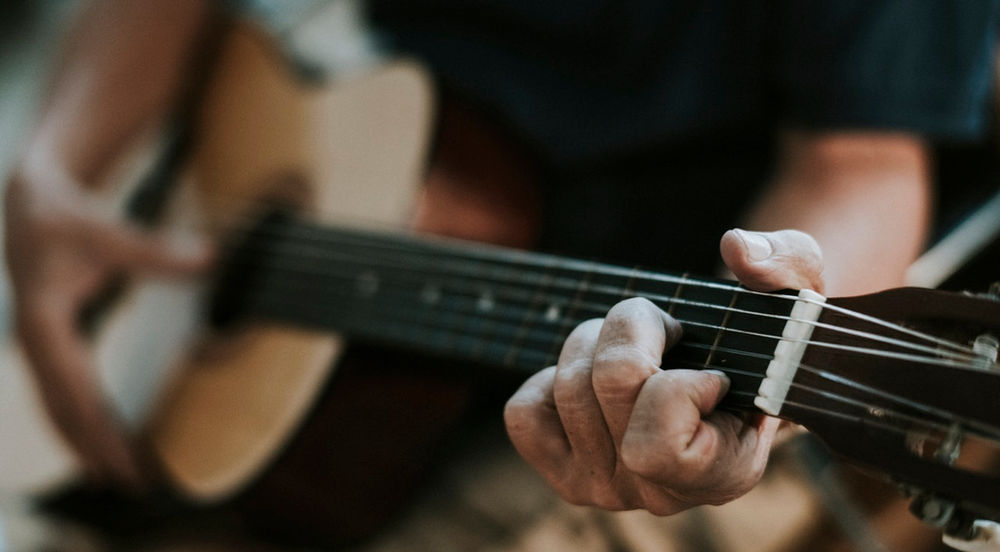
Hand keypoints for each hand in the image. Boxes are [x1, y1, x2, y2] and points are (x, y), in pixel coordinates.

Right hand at [4, 166, 210, 487]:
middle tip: (130, 483)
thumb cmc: (67, 218)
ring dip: (85, 443)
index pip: (73, 391)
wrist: (31, 203)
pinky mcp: (53, 344)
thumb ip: (157, 252)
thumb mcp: (109, 232)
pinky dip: (82, 421)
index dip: (99, 428)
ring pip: (58, 408)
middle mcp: (36, 342)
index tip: (125, 455)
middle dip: (93, 449)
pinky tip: (104, 440)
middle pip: (62, 411)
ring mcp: (41, 346)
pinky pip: (64, 393)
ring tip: (117, 477)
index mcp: (43, 323)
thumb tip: (212, 261)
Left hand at [504, 229, 822, 513]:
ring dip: (595, 341)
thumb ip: (789, 266)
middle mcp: (660, 495)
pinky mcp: (560, 473)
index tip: (712, 371)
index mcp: (726, 472)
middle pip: (607, 385)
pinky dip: (550, 380)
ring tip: (635, 349)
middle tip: (665, 331)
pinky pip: (524, 412)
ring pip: (566, 386)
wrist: (721, 380)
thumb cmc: (761, 345)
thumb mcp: (797, 299)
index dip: (676, 388)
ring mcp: (605, 489)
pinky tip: (593, 382)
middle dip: (633, 328)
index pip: (657, 445)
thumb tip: (738, 250)